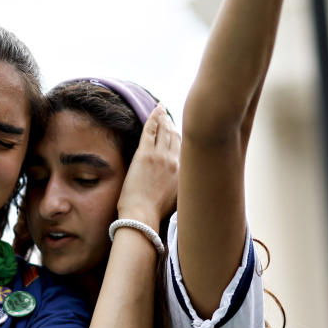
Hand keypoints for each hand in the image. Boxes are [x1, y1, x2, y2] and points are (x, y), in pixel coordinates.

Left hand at [117, 104, 179, 227]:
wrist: (143, 217)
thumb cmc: (156, 214)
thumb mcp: (178, 200)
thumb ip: (182, 187)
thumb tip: (182, 184)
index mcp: (184, 172)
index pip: (184, 148)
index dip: (180, 137)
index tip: (177, 130)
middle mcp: (175, 161)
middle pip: (176, 136)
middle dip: (172, 124)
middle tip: (167, 115)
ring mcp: (160, 156)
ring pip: (164, 130)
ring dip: (163, 118)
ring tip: (161, 110)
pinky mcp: (145, 154)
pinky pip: (151, 130)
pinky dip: (154, 118)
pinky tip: (155, 110)